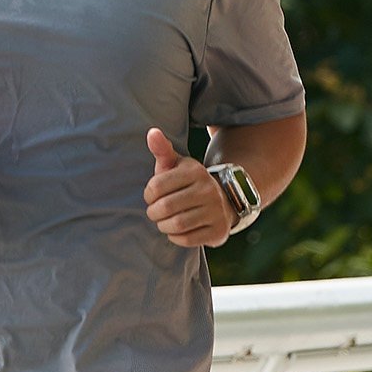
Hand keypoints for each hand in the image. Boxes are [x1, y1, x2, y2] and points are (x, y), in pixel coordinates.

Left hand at [144, 127, 231, 248]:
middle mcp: (208, 189)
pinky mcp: (219, 231)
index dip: (148, 195)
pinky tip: (176, 231)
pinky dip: (176, 237)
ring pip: (176, 225)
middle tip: (155, 212)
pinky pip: (187, 239)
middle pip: (166, 207)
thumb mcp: (177, 165)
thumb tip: (152, 132)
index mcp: (195, 171)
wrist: (223, 200)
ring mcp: (216, 211)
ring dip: (163, 226)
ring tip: (163, 222)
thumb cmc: (188, 183)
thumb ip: (162, 150)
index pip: (157, 186)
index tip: (152, 197)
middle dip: (154, 213)